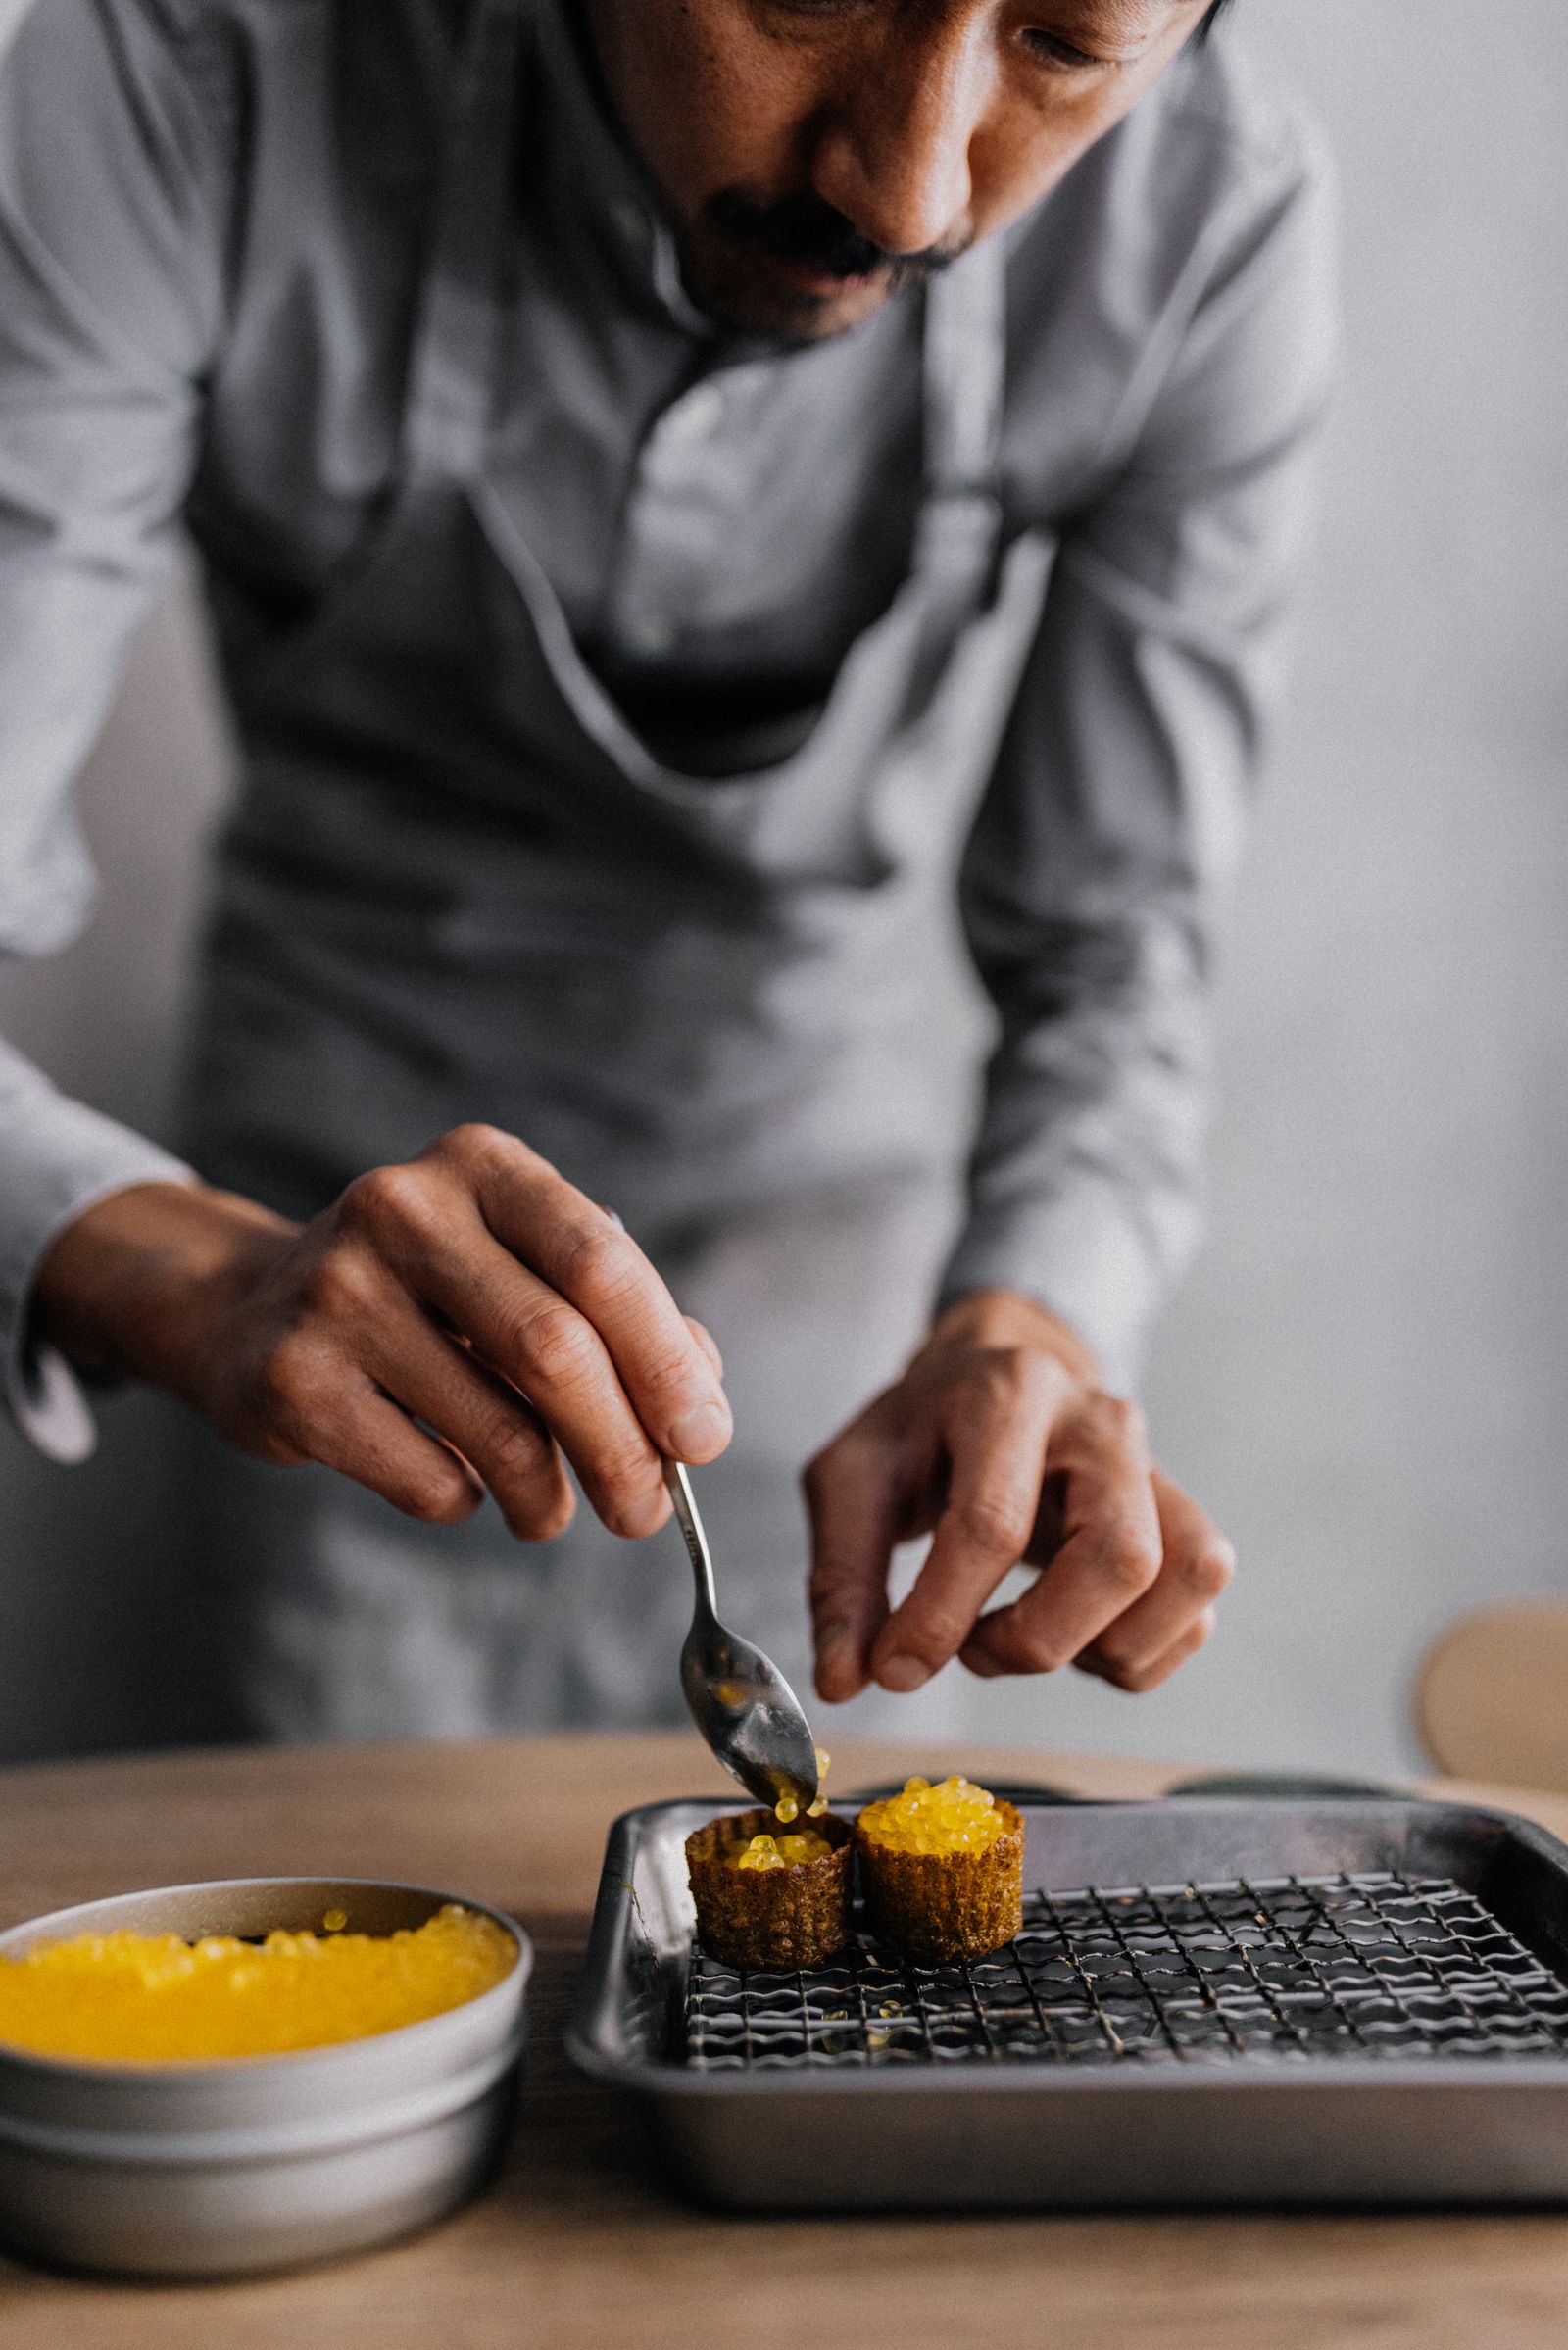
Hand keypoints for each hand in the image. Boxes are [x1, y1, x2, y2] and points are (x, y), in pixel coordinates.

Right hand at [33, 1127, 730, 1538]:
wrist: (248, 1307)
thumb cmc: (427, 1294)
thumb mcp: (519, 1267)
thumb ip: (619, 1319)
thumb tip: (699, 1405)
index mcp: (482, 1165)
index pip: (602, 1264)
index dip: (667, 1363)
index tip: (703, 1439)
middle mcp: (405, 1210)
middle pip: (557, 1350)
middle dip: (624, 1449)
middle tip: (646, 1511)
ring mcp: (338, 1292)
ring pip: (500, 1428)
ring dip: (551, 1495)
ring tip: (553, 1512)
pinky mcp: (294, 1380)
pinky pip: (429, 1476)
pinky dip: (470, 1501)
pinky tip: (463, 1485)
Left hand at [805, 1287, 1232, 1701]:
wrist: (995, 1377)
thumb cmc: (920, 1431)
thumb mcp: (850, 1479)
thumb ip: (841, 1578)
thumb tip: (846, 1681)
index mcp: (1008, 1395)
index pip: (995, 1524)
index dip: (942, 1616)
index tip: (895, 1668)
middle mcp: (1101, 1423)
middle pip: (1120, 1556)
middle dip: (1040, 1639)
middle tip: (973, 1650)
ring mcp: (1156, 1468)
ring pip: (1187, 1575)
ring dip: (1106, 1648)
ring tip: (1031, 1637)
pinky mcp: (1182, 1516)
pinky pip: (1199, 1611)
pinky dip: (1138, 1654)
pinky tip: (1072, 1637)